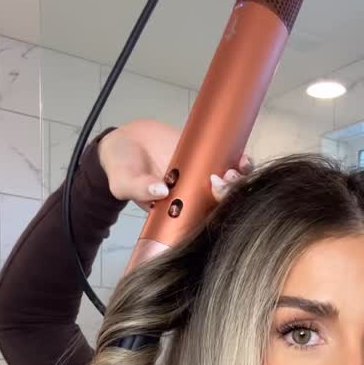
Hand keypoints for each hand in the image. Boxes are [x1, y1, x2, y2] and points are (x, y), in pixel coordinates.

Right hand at [97, 118, 253, 211]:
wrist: (126, 144)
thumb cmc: (121, 169)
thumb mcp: (123, 182)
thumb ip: (139, 188)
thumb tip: (161, 191)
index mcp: (177, 212)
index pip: (201, 220)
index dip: (214, 213)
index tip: (213, 194)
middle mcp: (194, 198)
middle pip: (221, 204)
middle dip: (229, 194)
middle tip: (222, 180)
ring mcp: (202, 179)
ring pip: (230, 186)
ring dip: (238, 180)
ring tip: (234, 168)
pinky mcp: (207, 159)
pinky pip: (227, 163)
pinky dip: (238, 163)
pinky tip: (241, 158)